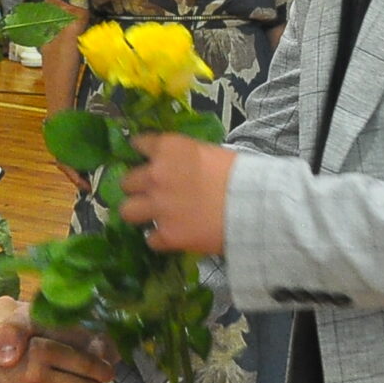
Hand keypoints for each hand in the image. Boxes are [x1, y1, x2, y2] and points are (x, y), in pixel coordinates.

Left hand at [119, 133, 235, 254]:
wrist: (256, 207)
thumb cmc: (241, 175)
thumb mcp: (211, 153)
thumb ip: (185, 159)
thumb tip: (179, 167)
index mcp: (169, 149)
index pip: (139, 144)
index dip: (142, 152)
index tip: (145, 157)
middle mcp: (155, 175)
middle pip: (127, 181)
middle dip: (137, 187)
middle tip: (151, 192)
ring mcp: (158, 207)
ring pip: (127, 211)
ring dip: (139, 212)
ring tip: (153, 217)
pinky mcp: (166, 235)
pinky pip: (150, 239)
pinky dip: (161, 239)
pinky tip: (173, 236)